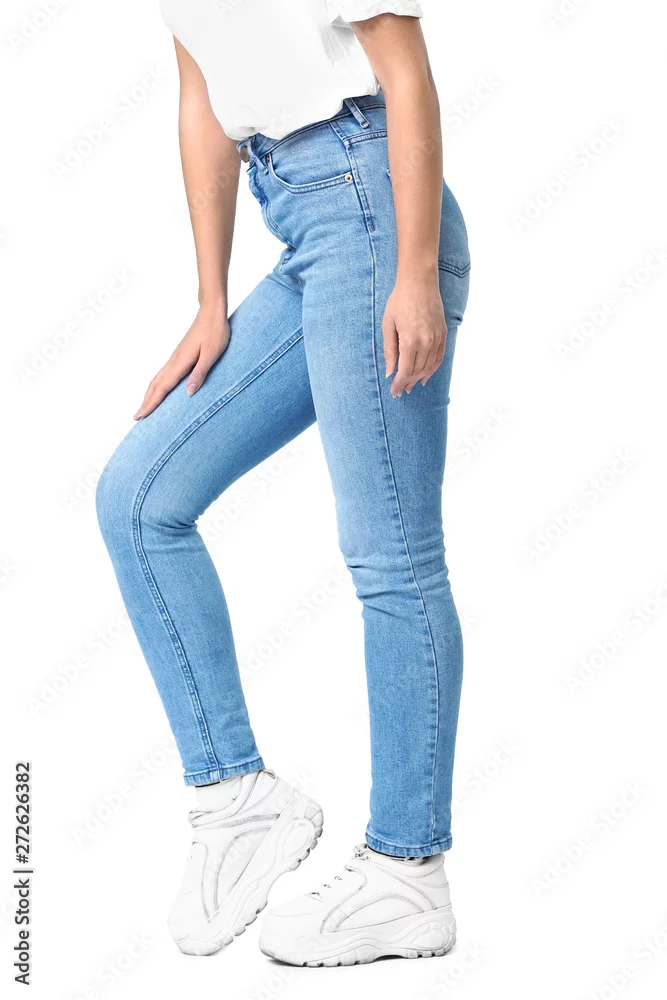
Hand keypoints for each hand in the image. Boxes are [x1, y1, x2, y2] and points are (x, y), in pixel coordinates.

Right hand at [134, 304, 229, 418]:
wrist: (211, 312)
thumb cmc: (215, 332)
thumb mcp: (212, 354)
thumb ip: (200, 373)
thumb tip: (189, 393)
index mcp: (181, 362)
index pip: (163, 388)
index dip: (151, 403)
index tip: (141, 415)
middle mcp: (174, 361)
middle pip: (155, 385)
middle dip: (145, 402)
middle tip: (136, 417)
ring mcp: (175, 357)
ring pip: (157, 379)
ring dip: (149, 394)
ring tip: (144, 406)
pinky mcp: (179, 355)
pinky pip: (163, 374)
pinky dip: (156, 385)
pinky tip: (158, 388)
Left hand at [383, 274, 446, 396]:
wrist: (419, 282)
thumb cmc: (399, 301)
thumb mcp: (388, 326)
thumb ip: (389, 351)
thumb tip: (389, 372)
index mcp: (410, 340)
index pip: (405, 371)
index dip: (399, 384)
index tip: (394, 391)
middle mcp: (426, 342)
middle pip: (418, 372)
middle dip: (408, 383)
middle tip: (400, 390)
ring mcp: (437, 338)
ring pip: (429, 367)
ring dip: (420, 379)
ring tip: (411, 386)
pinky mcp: (443, 334)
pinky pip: (439, 358)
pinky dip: (432, 369)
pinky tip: (425, 376)